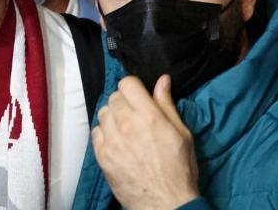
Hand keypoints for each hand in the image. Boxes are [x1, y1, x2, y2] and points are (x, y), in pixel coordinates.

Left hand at [91, 75, 199, 209]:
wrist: (165, 203)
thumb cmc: (179, 169)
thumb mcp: (182, 133)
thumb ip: (167, 104)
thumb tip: (162, 80)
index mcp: (149, 116)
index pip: (127, 84)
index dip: (133, 87)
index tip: (138, 96)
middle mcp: (127, 124)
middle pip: (114, 97)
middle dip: (124, 102)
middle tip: (134, 115)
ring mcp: (112, 140)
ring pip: (103, 113)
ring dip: (113, 117)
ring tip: (125, 129)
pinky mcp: (102, 155)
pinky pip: (95, 132)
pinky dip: (104, 133)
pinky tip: (117, 142)